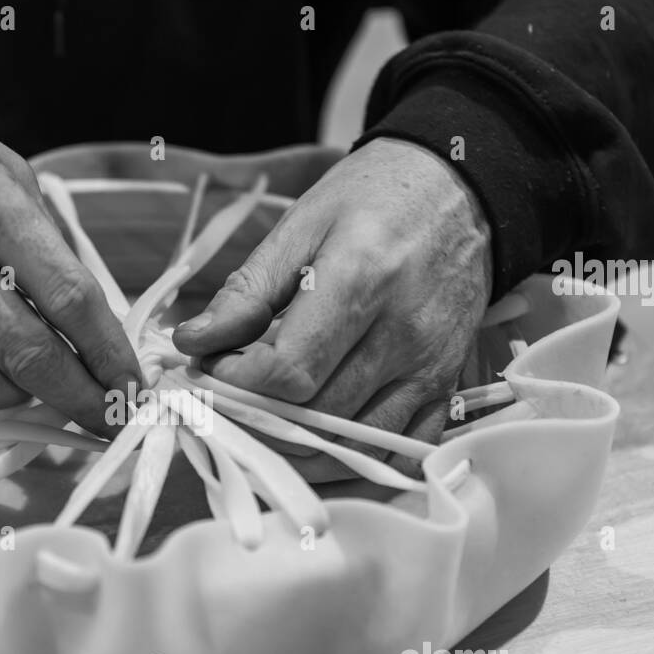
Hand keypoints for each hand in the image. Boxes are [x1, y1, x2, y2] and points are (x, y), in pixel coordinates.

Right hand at [0, 83, 139, 435]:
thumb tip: (95, 324)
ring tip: (41, 384)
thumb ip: (47, 243)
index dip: (110, 354)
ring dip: (25, 398)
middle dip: (82, 399)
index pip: (69, 298)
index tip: (132, 386)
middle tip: (108, 419)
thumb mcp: (2, 169)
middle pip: (31, 355)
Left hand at [172, 137, 491, 474]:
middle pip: (315, 413)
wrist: (460, 193)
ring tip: (259, 417)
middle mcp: (402, 333)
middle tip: (225, 396)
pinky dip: (348, 460)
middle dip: (255, 416)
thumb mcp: (301, 225)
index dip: (237, 384)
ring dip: (294, 447)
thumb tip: (192, 342)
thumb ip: (246, 291)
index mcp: (361, 280)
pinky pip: (395, 451)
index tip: (212, 368)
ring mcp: (430, 368)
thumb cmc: (373, 201)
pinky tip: (312, 440)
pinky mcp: (445, 387)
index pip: (288, 371)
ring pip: (351, 444)